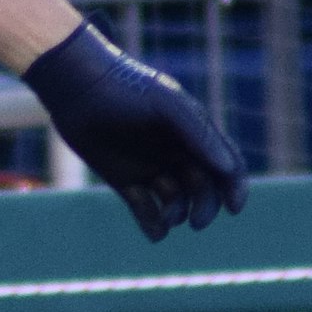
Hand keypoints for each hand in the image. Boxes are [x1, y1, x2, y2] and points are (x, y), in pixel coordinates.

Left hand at [23, 20, 248, 240]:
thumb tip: (228, 168)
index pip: (227, 168)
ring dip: (177, 215)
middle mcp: (174, 155)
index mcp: (192, 135)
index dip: (236, 189)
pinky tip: (152, 226)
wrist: (75, 85)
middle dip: (205, 209)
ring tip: (166, 214)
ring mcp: (150, 169)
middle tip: (195, 221)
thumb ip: (198, 133)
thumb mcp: (166, 103)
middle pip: (205, 192)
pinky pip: (146, 212)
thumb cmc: (124, 87)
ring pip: (177, 205)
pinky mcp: (124, 181)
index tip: (232, 207)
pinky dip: (152, 225)